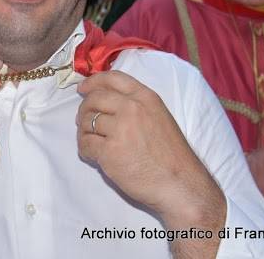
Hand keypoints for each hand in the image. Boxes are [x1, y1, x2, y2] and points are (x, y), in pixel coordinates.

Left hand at [77, 71, 224, 229]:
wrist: (180, 185)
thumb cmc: (172, 156)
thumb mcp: (160, 118)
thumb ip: (136, 106)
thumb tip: (106, 103)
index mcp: (146, 98)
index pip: (113, 78)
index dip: (93, 82)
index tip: (83, 89)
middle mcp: (131, 108)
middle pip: (94, 99)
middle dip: (84, 109)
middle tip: (84, 122)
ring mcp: (119, 129)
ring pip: (86, 122)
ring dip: (85, 132)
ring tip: (94, 143)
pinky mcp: (109, 151)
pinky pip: (85, 144)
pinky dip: (85, 150)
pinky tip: (94, 156)